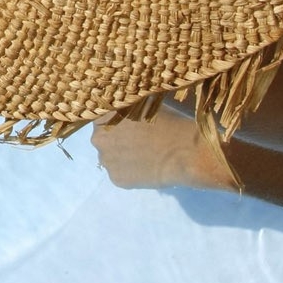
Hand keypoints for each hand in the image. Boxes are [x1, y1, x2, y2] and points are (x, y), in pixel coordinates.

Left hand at [91, 110, 239, 191]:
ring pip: (112, 157)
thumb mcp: (145, 103)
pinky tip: (147, 168)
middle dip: (118, 139)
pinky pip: (121, 173)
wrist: (184, 152)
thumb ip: (128, 104)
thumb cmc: (168, 121)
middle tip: (139, 141)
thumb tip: (125, 103)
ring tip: (145, 155)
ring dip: (123, 156)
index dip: (117, 122)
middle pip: (104, 138)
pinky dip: (131, 172)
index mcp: (103, 117)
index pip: (102, 118)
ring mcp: (107, 161)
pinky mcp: (117, 180)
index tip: (129, 126)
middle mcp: (98, 139)